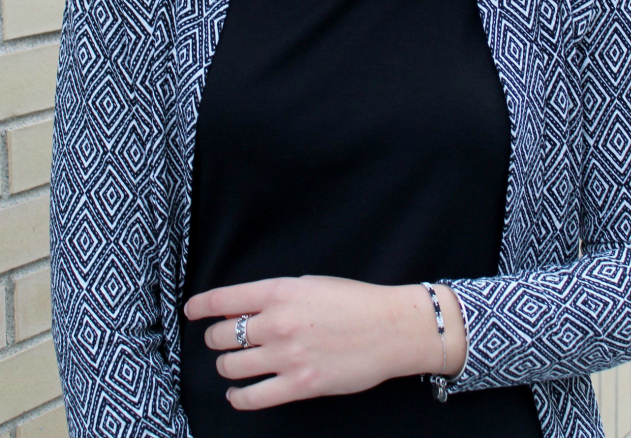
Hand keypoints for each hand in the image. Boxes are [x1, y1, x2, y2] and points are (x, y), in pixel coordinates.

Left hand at [184, 275, 464, 410]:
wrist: (389, 329)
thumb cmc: (352, 301)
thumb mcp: (309, 284)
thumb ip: (274, 297)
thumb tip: (241, 310)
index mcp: (280, 291)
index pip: (224, 299)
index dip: (200, 306)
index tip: (190, 311)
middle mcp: (277, 323)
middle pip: (221, 335)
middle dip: (215, 337)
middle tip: (220, 339)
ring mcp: (286, 356)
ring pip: (231, 365)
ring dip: (226, 365)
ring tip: (231, 364)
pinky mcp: (299, 385)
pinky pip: (252, 397)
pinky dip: (238, 397)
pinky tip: (237, 393)